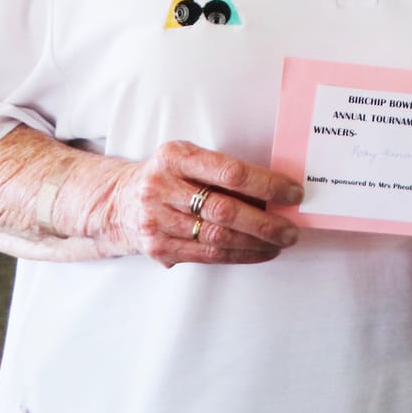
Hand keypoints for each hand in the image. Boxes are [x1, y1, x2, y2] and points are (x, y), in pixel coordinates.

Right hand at [94, 140, 302, 265]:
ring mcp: (155, 220)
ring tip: (281, 241)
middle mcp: (160, 188)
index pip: (230, 172)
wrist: (118, 201)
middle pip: (225, 210)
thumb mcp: (189, 160)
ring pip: (217, 237)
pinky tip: (260, 252)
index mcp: (175, 157)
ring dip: (256, 243)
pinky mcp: (156, 247)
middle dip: (265, 222)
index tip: (293, 193)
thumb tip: (277, 192)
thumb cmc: (168, 176)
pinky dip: (240, 255)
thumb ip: (223, 172)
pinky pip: (207, 255)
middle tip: (291, 228)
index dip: (267, 184)